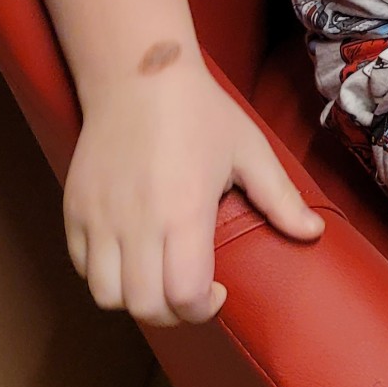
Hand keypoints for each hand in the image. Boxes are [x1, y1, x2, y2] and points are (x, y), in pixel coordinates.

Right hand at [63, 55, 324, 326]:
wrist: (139, 73)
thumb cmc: (200, 111)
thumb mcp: (249, 149)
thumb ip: (280, 198)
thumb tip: (314, 233)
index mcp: (183, 211)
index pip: (183, 296)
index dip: (203, 310)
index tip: (219, 293)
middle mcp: (137, 221)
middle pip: (144, 307)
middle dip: (173, 313)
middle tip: (191, 291)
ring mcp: (100, 216)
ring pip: (106, 295)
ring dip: (134, 298)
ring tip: (158, 275)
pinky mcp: (74, 208)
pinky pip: (81, 266)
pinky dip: (104, 274)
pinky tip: (130, 254)